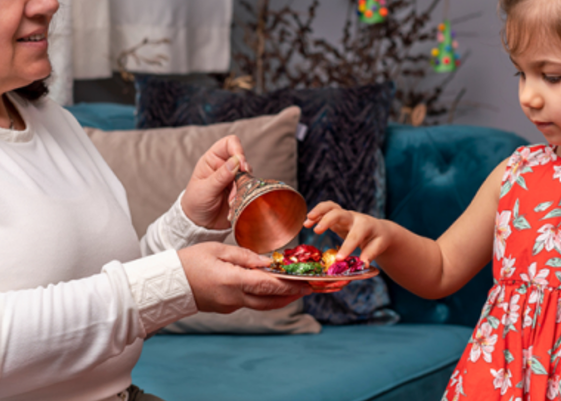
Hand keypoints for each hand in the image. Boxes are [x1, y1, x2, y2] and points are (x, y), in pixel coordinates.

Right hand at [178, 242, 312, 313]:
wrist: (168, 283)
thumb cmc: (190, 261)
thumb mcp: (217, 249)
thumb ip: (244, 256)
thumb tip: (266, 262)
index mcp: (232, 281)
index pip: (268, 285)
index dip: (289, 285)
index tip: (305, 283)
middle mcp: (233, 298)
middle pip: (269, 300)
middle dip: (291, 295)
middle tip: (308, 288)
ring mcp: (229, 306)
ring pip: (262, 305)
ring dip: (280, 299)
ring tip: (295, 290)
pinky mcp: (226, 308)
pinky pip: (250, 303)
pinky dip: (264, 297)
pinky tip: (271, 289)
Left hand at [182, 135, 251, 229]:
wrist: (199, 224)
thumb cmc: (195, 203)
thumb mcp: (205, 190)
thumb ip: (220, 176)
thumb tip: (236, 161)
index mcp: (212, 160)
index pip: (229, 143)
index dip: (237, 150)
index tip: (241, 164)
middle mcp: (224, 167)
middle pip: (242, 160)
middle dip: (242, 174)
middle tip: (240, 183)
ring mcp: (233, 179)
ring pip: (248, 177)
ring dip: (242, 188)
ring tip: (231, 200)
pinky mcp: (240, 191)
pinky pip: (249, 189)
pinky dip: (244, 197)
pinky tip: (235, 205)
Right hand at [304, 201, 392, 263]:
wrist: (378, 229)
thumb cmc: (378, 239)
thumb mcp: (378, 246)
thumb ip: (370, 254)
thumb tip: (363, 264)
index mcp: (365, 225)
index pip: (355, 235)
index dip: (347, 247)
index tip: (339, 259)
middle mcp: (353, 217)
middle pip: (339, 213)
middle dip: (327, 220)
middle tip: (317, 231)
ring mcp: (344, 215)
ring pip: (331, 206)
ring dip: (318, 211)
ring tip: (307, 220)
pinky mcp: (337, 217)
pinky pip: (325, 210)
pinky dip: (316, 214)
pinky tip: (306, 223)